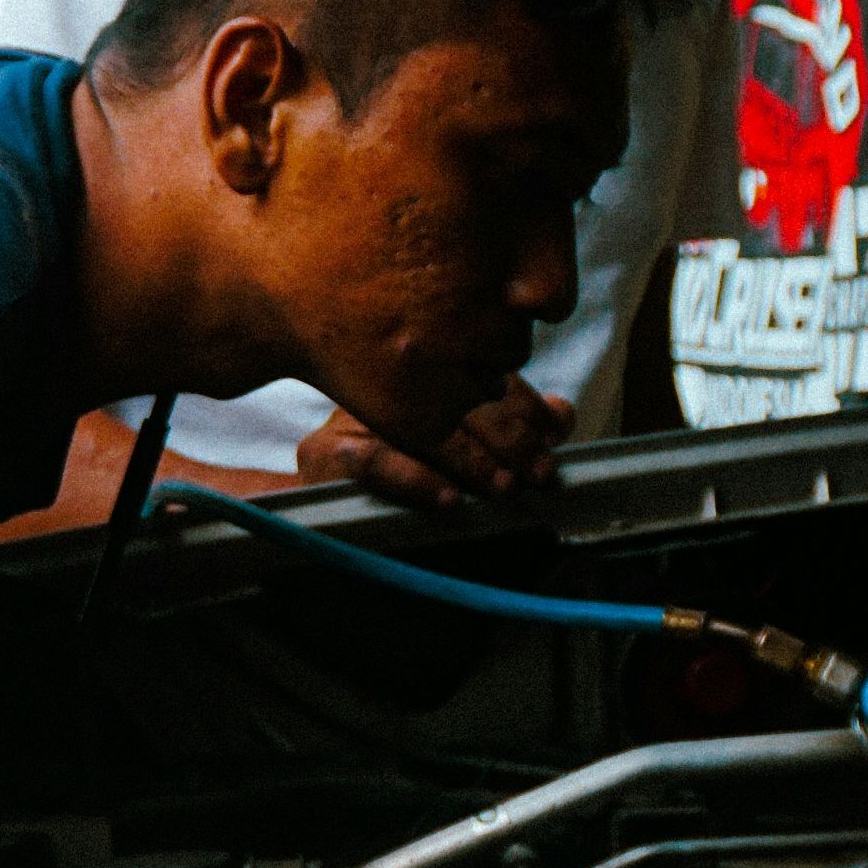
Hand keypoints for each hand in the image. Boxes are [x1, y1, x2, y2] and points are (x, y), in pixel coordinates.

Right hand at [298, 375, 574, 507]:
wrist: (305, 500)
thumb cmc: (388, 465)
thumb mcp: (456, 440)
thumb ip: (510, 422)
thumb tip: (562, 413)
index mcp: (421, 366)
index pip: (478, 372)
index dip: (524, 405)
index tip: (553, 437)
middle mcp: (388, 379)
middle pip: (456, 397)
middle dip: (510, 439)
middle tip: (539, 473)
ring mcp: (354, 412)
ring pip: (422, 427)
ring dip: (473, 461)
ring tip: (506, 488)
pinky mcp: (324, 452)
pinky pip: (373, 461)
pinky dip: (415, 481)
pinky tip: (449, 500)